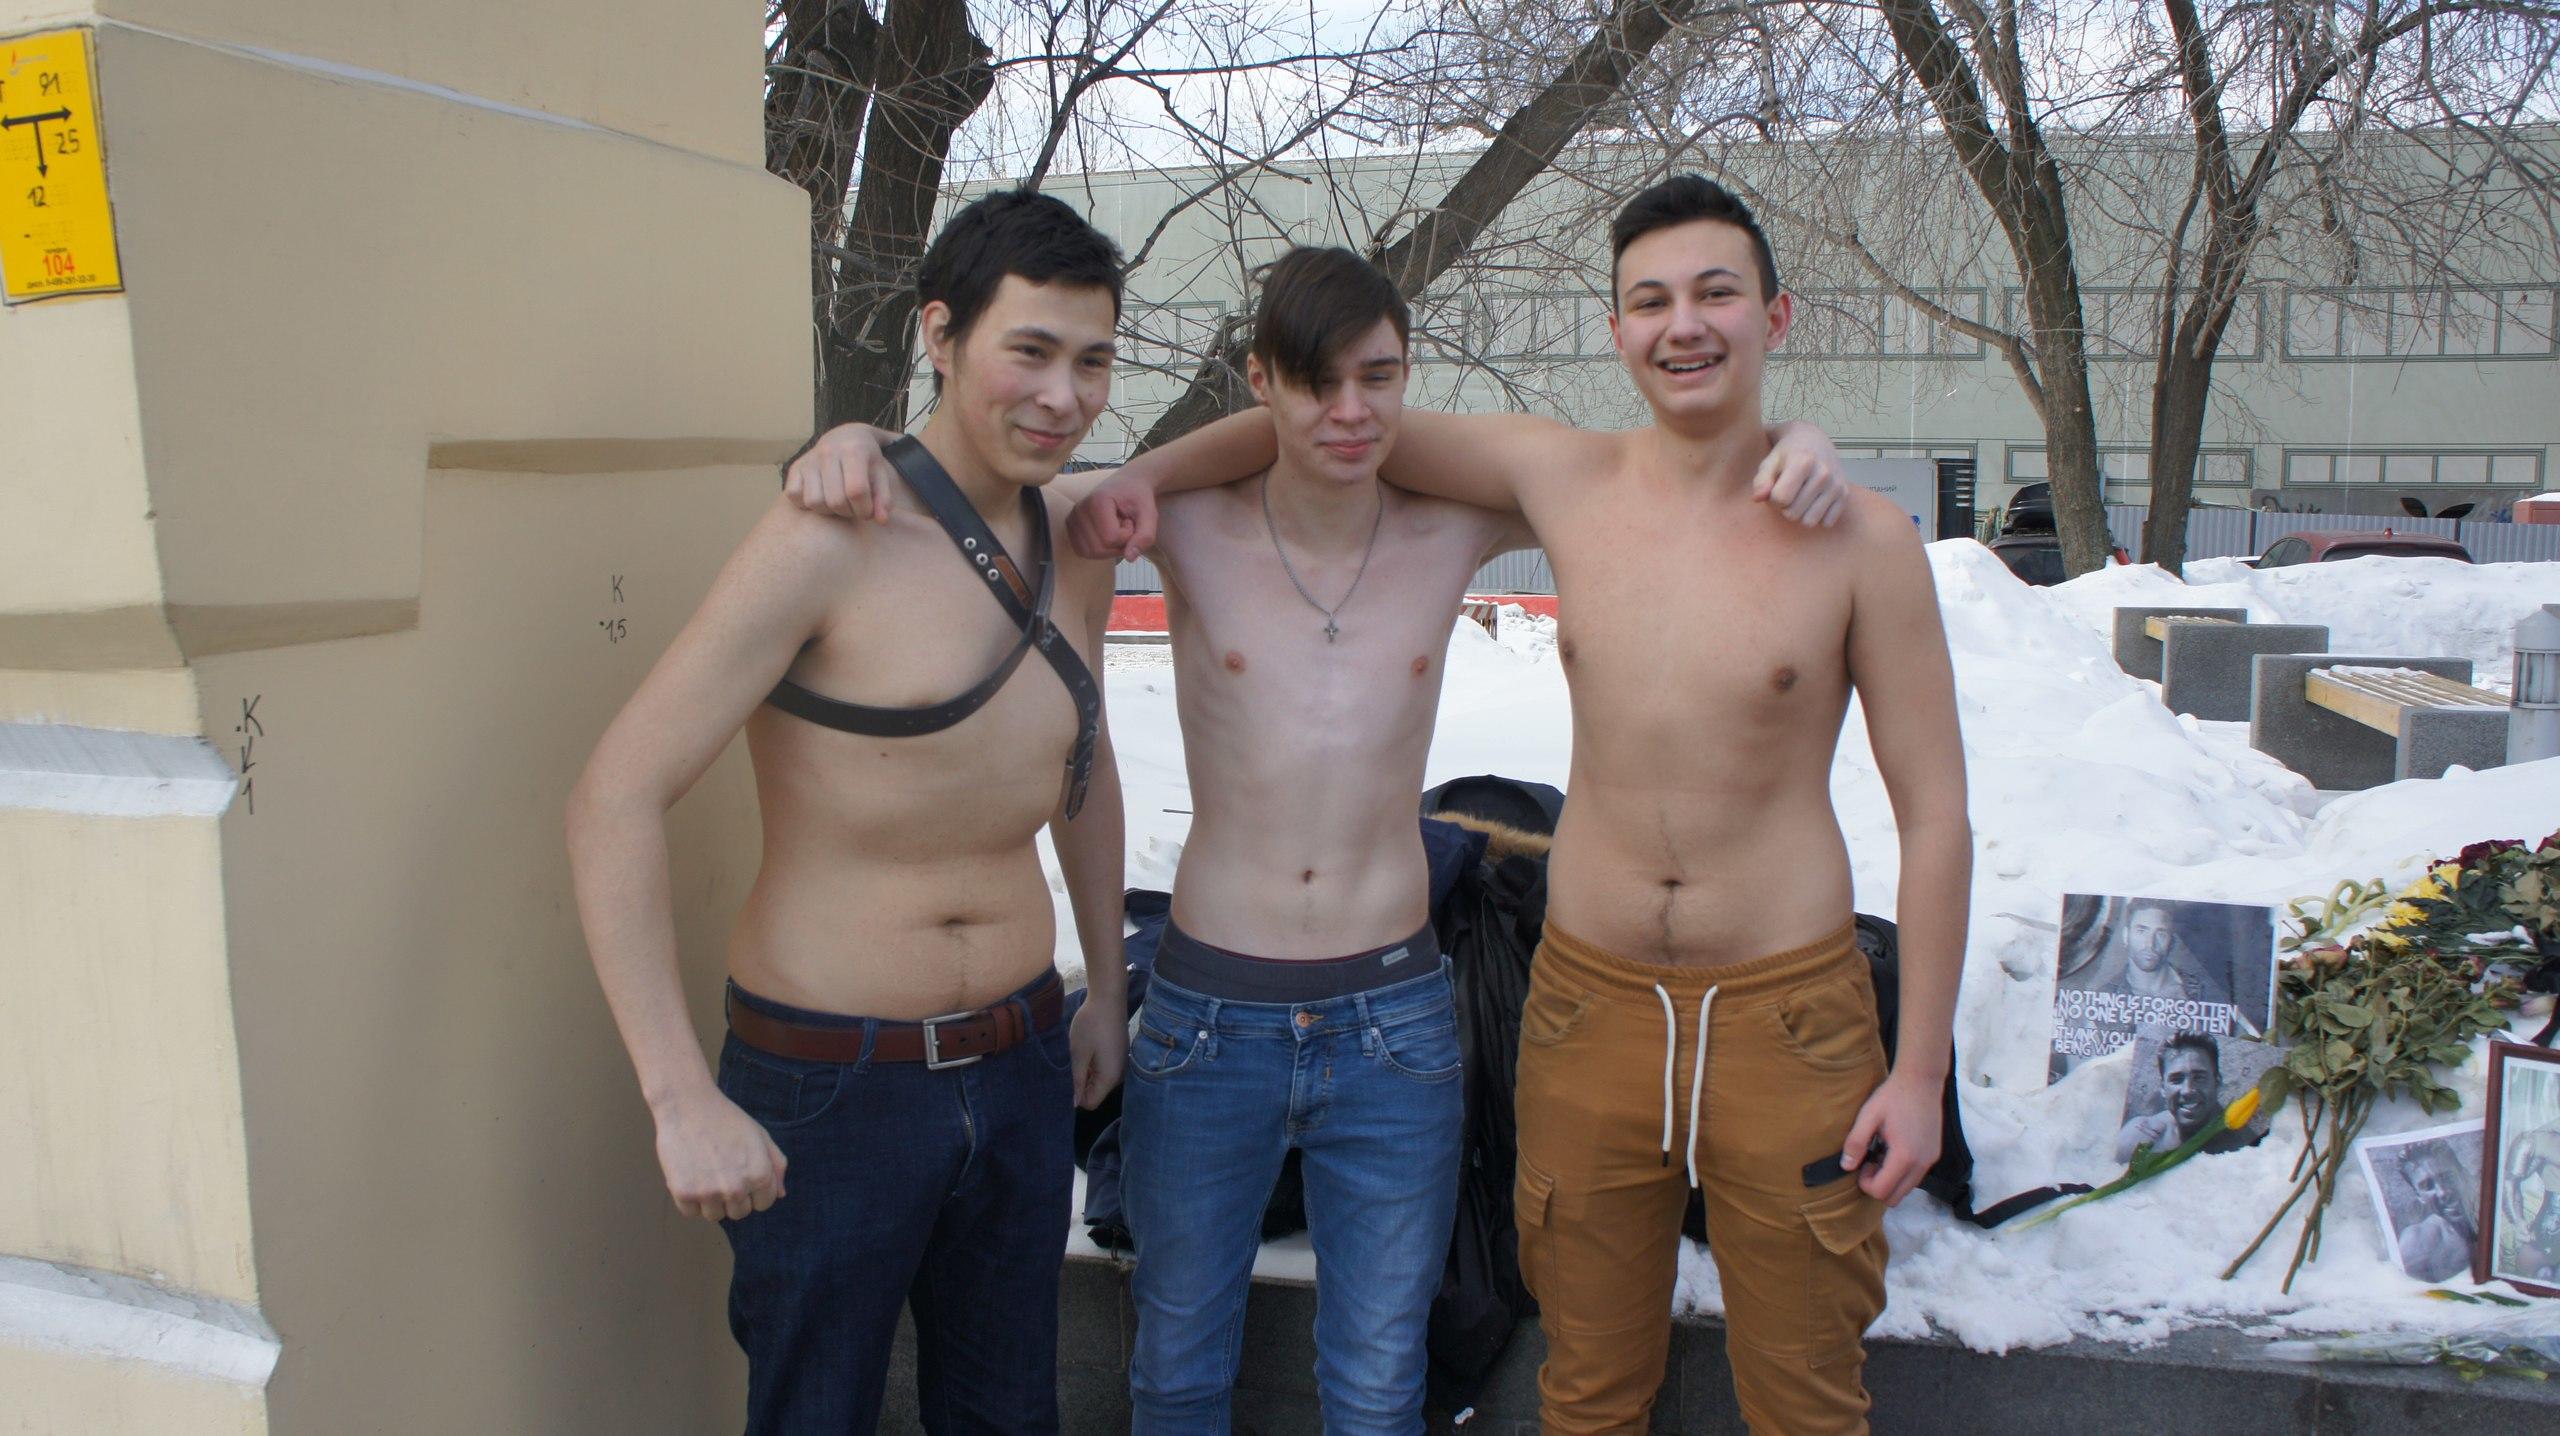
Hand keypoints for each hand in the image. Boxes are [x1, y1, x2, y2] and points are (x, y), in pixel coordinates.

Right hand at [652, 1084, 787, 1220]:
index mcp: (759, 1175)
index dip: (754, 1190)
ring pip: (715, 1216)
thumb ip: (776, 1165)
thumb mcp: (760, 1136)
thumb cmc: (726, 1119)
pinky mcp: (684, 1193)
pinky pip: (691, 1213)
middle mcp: (736, 1188)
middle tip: (722, 1172)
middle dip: (734, 1197)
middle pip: (739, 1213)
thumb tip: (780, 1194)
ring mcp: (709, 1193)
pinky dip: (689, 1200)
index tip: (741, 1174)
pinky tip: (691, 1176)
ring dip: (711, 1201)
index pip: (764, 1204)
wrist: (688, 1106)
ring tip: (706, 1174)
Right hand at [781, 423, 898, 521]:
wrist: (846, 436)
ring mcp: (809, 459)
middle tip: (853, 507)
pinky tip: (821, 497)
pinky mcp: (795, 467)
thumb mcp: (880, 474)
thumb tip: (881, 520)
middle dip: (848, 512)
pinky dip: (806, 504)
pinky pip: (794, 495)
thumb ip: (883, 498)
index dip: (864, 509)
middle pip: (835, 501)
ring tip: (838, 502)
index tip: (868, 511)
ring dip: (828, 511)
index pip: (856, 491)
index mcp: (854, 450)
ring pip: (814, 502)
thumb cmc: (867, 459)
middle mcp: (828, 451)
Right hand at [1066, 474, 1157, 560]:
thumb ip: (1145, 536)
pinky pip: (1084, 552)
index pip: (1111, 538)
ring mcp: (1071, 519)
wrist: (1127, 484)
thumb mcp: (1150, 514)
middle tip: (1125, 525)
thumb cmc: (1138, 498)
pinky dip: (1099, 549)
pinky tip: (1107, 534)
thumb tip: (1130, 558)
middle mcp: (1079, 509)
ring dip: (1110, 548)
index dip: (1128, 535)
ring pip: (1091, 553)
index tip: (1131, 520)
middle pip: (1099, 548)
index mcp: (1097, 501)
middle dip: (1119, 544)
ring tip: (1116, 528)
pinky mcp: (1070, 527)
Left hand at [1067, 990, 1127, 1108]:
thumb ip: (1077, 1081)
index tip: (1068, 1077)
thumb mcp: (1078, 1054)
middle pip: (1096, 1092)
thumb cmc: (1091, 1026)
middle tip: (1073, 1062)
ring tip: (1080, 1053)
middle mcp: (1119, 1075)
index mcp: (1109, 1078)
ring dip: (1086, 1072)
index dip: (1076, 1095)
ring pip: (1099, 1080)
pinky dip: (1094, 1064)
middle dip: (1081, 1083)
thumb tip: (1075, 1104)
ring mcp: (1121, 1064)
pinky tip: (1089, 1047)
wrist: (1108, 998)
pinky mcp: (1119, 1054)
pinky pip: (1104, 1069)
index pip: (1091, 1103)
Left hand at [1754, 420, 1850, 526]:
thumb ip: (1761, 481)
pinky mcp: (1844, 494)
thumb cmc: (1786, 454)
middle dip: (1785, 507)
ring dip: (1800, 514)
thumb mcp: (1769, 462)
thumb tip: (1758, 498)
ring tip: (1799, 497)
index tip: (1775, 489)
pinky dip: (1818, 516)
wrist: (1813, 440)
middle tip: (1787, 492)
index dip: (1772, 499)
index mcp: (1803, 462)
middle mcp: (1823, 474)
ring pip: (1809, 522)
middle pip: (1793, 514)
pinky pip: (1826, 522)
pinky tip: (1813, 501)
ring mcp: (1836, 485)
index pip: (1780, 499)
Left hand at [1839, 1069, 1940, 1206]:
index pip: (1882, 1192)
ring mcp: (1931, 1160)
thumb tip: (1846, 1166)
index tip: (1862, 1164)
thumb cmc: (1893, 1096)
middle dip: (1878, 1186)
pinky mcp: (1934, 1154)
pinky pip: (1916, 1176)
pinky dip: (1903, 1172)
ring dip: (1891, 1180)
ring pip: (1907, 1189)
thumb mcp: (1868, 1116)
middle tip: (1871, 1161)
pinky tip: (1894, 1149)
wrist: (1922, 1080)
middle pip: (1896, 1197)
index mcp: (1904, 1156)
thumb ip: (1856, 1142)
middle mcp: (1922, 1164)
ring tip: (1882, 1154)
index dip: (1866, 1184)